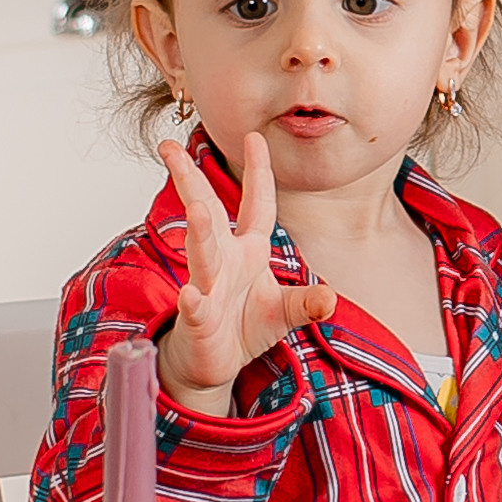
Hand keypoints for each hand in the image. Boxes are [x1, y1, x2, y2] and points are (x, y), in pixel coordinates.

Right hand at [154, 132, 336, 417]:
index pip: (255, 204)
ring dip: (199, 232)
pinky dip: (194, 302)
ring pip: (202, 255)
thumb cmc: (242, 328)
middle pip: (207, 214)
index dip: (257, 173)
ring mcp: (208, 289)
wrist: (214, 365)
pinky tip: (191, 296)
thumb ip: (307, 303)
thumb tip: (331, 299)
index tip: (255, 136)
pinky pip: (195, 308)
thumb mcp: (284, 312)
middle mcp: (224, 262)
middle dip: (189, 181)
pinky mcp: (198, 321)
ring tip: (195, 209)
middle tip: (170, 149)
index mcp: (248, 251)